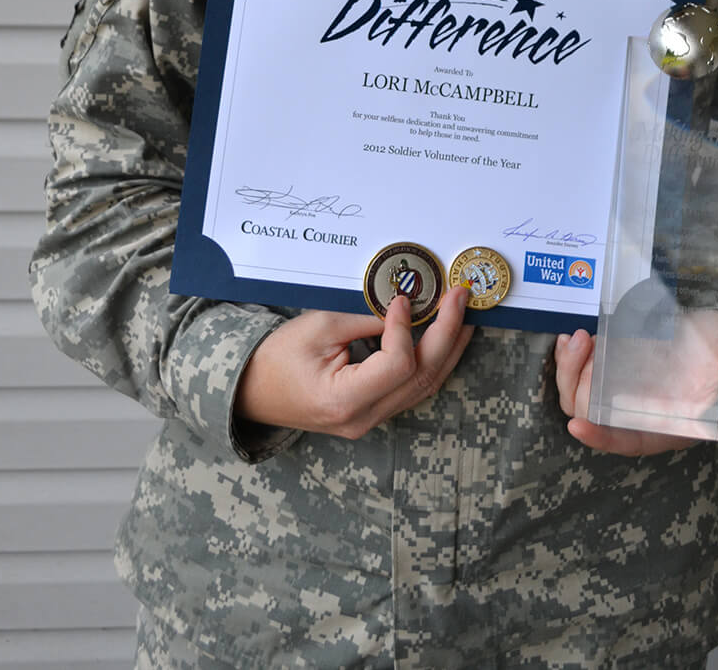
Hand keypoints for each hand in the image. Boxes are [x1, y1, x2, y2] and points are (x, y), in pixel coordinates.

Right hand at [234, 285, 472, 438]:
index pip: (397, 364)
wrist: (253, 391)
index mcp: (344, 401)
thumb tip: (408, 304)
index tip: (402, 298)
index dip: (406, 327)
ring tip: (463, 315)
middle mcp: (363, 418)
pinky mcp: (373, 412)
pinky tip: (443, 337)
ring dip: (448, 348)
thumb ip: (367, 319)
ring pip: (424, 386)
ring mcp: (371, 420)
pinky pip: (412, 388)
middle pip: (421, 377)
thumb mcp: (320, 327)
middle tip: (460, 297)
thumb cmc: (278, 357)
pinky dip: (432, 360)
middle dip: (447, 333)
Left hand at [555, 320, 717, 457]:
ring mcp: (625, 388)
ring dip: (570, 369)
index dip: (603, 438)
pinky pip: (582, 369)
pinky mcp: (615, 364)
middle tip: (583, 347)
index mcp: (670, 423)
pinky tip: (573, 338)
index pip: (630, 441)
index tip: (579, 426)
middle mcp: (641, 410)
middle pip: (594, 412)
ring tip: (577, 338)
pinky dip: (571, 356)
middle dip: (578, 384)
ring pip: (580, 392)